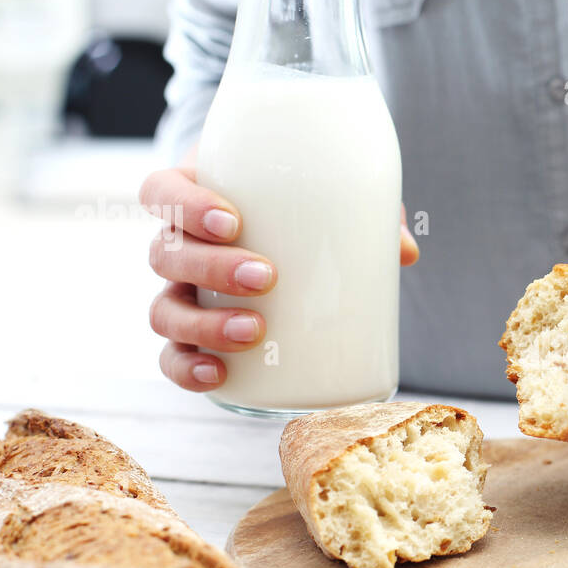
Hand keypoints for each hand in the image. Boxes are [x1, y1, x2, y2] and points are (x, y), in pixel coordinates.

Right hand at [141, 164, 419, 391]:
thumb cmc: (300, 212)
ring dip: (203, 323)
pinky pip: (173, 357)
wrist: (289, 239)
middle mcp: (180, 248)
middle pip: (166, 254)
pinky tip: (217, 375)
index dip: (186, 205)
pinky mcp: (194, 336)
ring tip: (253, 331)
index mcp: (197, 200)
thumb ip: (363, 213)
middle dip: (211, 268)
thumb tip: (404, 251)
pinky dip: (187, 369)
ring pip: (164, 309)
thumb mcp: (326, 200)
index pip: (162, 192)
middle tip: (266, 277)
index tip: (233, 220)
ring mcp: (183, 294)